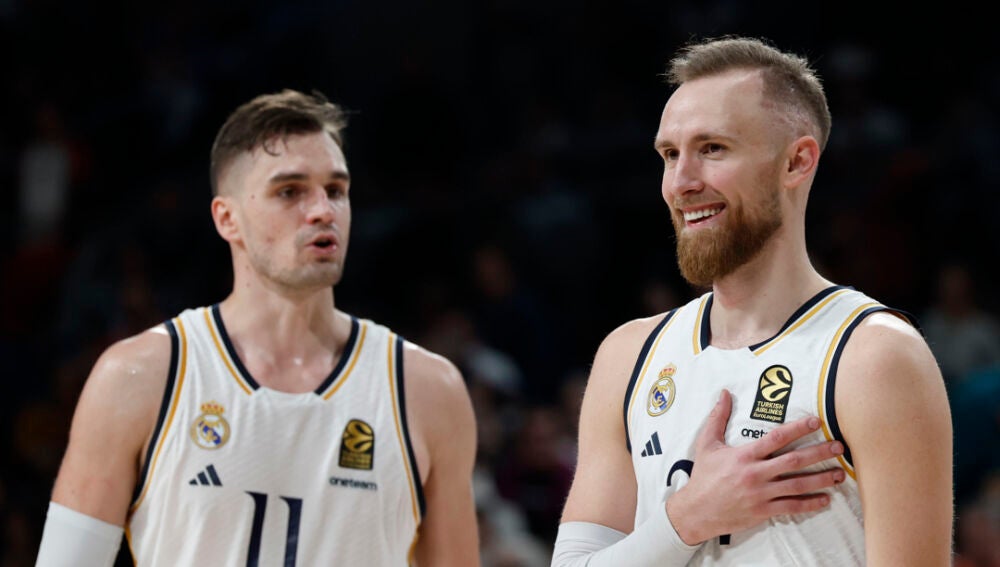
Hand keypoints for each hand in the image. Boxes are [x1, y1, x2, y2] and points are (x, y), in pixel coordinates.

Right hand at [666, 389, 844, 544]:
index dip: (797, 428)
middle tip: (839, 447)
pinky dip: (810, 504)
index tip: (816, 421)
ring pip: (798, 485)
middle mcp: (755, 474)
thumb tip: (723, 393)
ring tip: (840, 473)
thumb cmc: (703, 476)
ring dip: (822, 479)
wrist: (696, 511)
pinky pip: (792, 507)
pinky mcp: (763, 511)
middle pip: (794, 461)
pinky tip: (825, 499)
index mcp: (744, 456)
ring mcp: (761, 494)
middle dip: (819, 453)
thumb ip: (717, 418)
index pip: (775, 438)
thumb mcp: (706, 444)